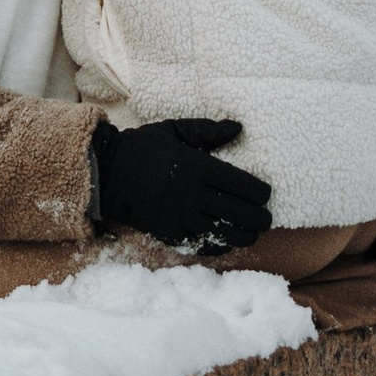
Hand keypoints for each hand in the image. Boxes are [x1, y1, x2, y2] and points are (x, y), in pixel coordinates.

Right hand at [89, 117, 273, 254]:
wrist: (109, 174)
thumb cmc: (143, 148)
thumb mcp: (174, 130)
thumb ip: (207, 130)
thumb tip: (237, 128)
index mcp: (195, 167)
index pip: (239, 184)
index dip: (258, 192)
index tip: (266, 194)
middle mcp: (191, 195)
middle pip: (236, 212)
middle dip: (257, 218)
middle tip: (267, 218)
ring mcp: (180, 218)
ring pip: (222, 233)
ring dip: (243, 236)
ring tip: (253, 233)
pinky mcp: (170, 234)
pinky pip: (202, 245)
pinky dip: (219, 247)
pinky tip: (229, 243)